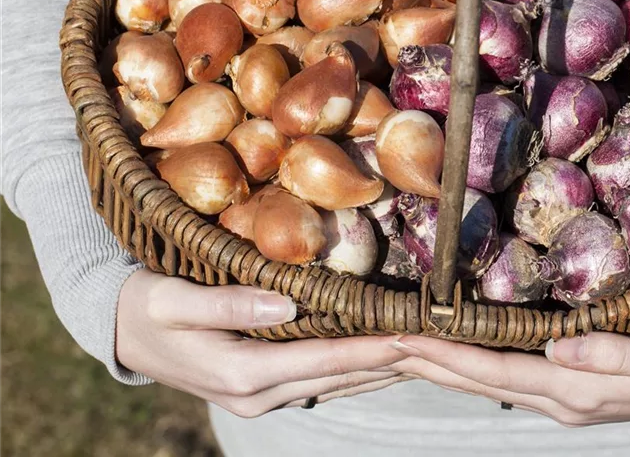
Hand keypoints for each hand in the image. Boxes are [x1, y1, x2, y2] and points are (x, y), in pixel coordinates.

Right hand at [116, 269, 408, 417]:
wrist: (124, 332)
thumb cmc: (148, 307)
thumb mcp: (176, 300)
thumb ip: (229, 303)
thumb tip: (287, 303)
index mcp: (242, 373)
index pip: (324, 359)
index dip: (371, 348)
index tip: (412, 336)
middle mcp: (259, 394)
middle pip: (340, 376)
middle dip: (389, 360)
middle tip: (436, 342)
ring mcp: (263, 397)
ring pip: (336, 384)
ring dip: (379, 369)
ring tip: (423, 351)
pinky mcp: (264, 389)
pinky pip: (321, 380)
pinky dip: (354, 368)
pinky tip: (382, 357)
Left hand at [388, 320, 629, 426]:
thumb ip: (616, 353)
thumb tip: (559, 347)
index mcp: (578, 389)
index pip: (497, 371)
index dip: (449, 357)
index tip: (405, 339)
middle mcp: (563, 398)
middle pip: (482, 381)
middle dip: (431, 364)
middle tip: (385, 342)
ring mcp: (566, 396)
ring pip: (490, 381)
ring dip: (447, 366)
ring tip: (407, 349)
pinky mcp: (574, 385)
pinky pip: (509, 377)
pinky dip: (475, 365)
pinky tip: (461, 354)